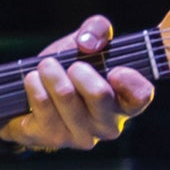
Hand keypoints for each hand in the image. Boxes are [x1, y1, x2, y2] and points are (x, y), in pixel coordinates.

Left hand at [0, 13, 154, 151]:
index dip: (130, 82)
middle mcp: (108, 125)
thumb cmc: (68, 70)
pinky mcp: (52, 139)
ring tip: (45, 66)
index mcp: (125, 103)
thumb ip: (97, 30)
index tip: (114, 69)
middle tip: (67, 63)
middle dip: (78, 70)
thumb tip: (88, 43)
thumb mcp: (85, 44)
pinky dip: (34, 85)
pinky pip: (42, 105)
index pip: (141, 96)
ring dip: (51, 74)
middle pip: (99, 94)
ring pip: (66, 96)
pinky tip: (32, 80)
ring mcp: (81, 136)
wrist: (28, 98)